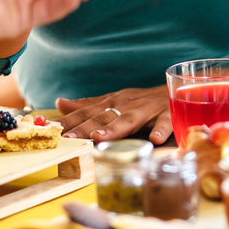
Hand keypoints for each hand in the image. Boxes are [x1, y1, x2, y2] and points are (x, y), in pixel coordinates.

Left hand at [55, 85, 171, 144]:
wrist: (178, 88)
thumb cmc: (142, 101)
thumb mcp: (114, 101)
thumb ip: (88, 105)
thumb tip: (59, 103)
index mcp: (112, 103)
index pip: (86, 112)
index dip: (68, 121)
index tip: (50, 130)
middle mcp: (126, 104)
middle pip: (103, 117)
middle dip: (85, 127)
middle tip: (69, 138)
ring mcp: (147, 109)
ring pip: (130, 119)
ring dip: (115, 128)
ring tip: (100, 137)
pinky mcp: (169, 113)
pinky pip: (166, 122)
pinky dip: (161, 129)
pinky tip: (154, 140)